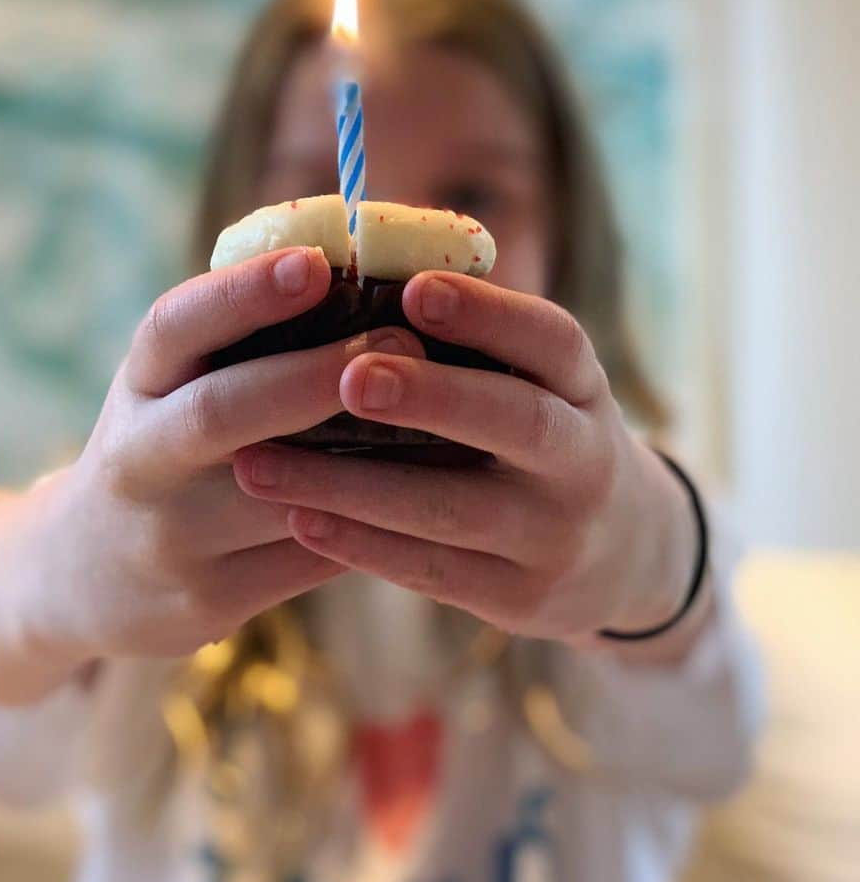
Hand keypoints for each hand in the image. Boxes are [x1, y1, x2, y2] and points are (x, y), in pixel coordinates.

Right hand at [15, 247, 424, 670]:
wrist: (80, 578)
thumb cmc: (160, 453)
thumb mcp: (167, 390)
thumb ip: (237, 346)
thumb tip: (369, 278)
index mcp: (135, 388)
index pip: (173, 328)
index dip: (242, 293)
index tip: (317, 262)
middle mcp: (139, 463)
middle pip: (221, 413)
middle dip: (315, 378)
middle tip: (401, 344)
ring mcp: (169, 540)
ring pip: (285, 495)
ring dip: (369, 456)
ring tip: (445, 413)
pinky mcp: (209, 603)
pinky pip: (311, 555)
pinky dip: (375, 518)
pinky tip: (430, 488)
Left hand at [233, 271, 698, 648]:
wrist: (620, 559)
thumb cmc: (537, 443)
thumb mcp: (537, 388)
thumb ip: (472, 350)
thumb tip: (348, 282)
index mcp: (584, 388)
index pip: (553, 342)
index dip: (489, 315)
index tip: (414, 291)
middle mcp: (586, 461)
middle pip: (520, 424)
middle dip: (433, 399)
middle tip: (349, 376)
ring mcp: (557, 538)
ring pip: (452, 509)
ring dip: (352, 485)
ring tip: (260, 463)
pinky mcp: (520, 599)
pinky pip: (430, 571)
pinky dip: (360, 544)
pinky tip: (297, 518)